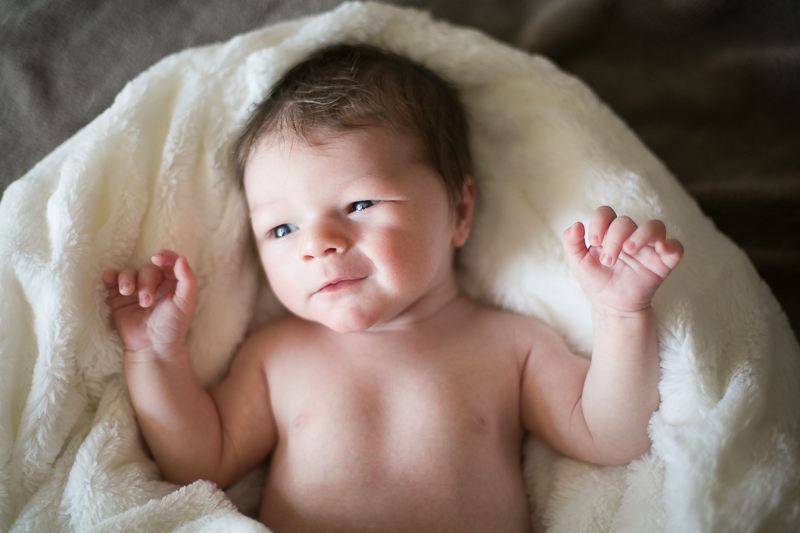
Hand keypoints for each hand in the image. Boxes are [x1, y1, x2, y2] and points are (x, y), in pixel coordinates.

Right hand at [103, 250, 196, 356]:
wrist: (153, 347)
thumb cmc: (173, 325)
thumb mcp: (185, 303)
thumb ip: (187, 280)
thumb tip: (181, 258)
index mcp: (172, 281)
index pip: (168, 262)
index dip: (164, 256)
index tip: (157, 259)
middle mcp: (153, 283)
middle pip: (147, 269)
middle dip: (146, 282)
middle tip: (146, 302)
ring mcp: (135, 289)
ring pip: (128, 273)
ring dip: (126, 280)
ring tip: (127, 293)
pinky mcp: (119, 297)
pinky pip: (112, 281)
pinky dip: (109, 277)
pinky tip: (109, 278)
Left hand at [561, 206, 682, 313]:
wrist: (611, 307)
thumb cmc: (596, 281)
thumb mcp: (578, 263)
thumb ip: (571, 243)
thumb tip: (577, 224)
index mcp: (608, 233)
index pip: (606, 213)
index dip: (599, 222)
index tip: (593, 241)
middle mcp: (629, 236)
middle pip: (626, 221)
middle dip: (614, 239)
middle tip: (607, 261)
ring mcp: (648, 248)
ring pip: (654, 226)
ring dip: (641, 235)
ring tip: (629, 250)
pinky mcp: (663, 263)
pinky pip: (676, 247)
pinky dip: (672, 245)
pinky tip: (661, 249)